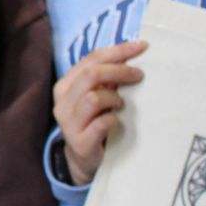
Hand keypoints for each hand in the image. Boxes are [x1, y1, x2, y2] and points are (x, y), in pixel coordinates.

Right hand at [51, 39, 147, 184]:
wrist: (83, 159)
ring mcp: (68, 123)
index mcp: (66, 85)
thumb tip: (133, 53)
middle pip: (92, 75)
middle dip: (119, 71)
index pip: (91, 59)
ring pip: (94, 98)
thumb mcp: (96, 95)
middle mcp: (62, 102)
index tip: (142, 46)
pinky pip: (101, 123)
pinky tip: (117, 122)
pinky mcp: (79, 142)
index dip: (118, 50)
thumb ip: (106, 77)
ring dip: (114, 98)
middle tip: (139, 75)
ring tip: (122, 104)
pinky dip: (113, 119)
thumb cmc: (94, 120)